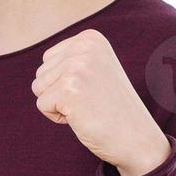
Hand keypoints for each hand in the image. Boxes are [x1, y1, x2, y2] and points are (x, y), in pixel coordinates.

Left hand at [31, 29, 170, 175]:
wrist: (136, 137)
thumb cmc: (112, 108)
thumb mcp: (96, 70)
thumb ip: (72, 59)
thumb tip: (44, 63)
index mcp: (90, 38)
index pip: (49, 58)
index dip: (64, 81)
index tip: (92, 88)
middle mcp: (84, 47)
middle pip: (41, 72)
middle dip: (59, 92)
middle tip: (91, 101)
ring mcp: (77, 67)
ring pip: (38, 87)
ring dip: (58, 104)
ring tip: (87, 107)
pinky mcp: (69, 90)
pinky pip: (42, 105)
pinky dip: (58, 117)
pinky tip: (83, 117)